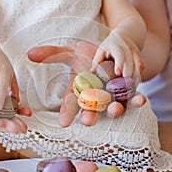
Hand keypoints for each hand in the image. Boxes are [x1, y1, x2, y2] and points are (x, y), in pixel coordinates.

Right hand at [28, 41, 145, 126]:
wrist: (111, 49)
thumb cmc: (88, 54)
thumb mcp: (70, 52)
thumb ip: (52, 54)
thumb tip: (30, 53)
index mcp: (79, 90)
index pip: (70, 103)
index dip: (67, 112)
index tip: (63, 122)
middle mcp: (95, 97)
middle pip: (91, 109)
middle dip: (90, 115)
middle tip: (88, 121)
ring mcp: (111, 96)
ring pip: (112, 107)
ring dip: (114, 110)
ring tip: (115, 109)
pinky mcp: (127, 92)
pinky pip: (131, 98)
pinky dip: (135, 100)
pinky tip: (141, 99)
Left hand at [91, 30, 144, 82]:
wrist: (125, 35)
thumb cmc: (110, 45)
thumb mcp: (101, 49)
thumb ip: (97, 60)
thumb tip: (92, 72)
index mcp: (116, 45)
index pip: (119, 54)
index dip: (119, 63)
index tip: (118, 73)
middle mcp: (128, 48)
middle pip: (130, 62)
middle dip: (128, 75)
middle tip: (124, 87)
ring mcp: (136, 53)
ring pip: (138, 66)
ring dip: (135, 78)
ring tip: (129, 90)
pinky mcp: (140, 58)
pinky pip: (141, 69)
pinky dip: (138, 78)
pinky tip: (133, 86)